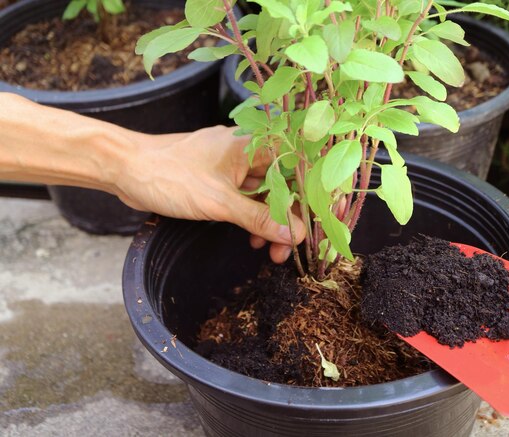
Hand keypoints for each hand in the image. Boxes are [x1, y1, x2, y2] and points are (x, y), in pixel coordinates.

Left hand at [115, 126, 305, 263]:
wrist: (126, 169)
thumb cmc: (168, 176)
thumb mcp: (218, 202)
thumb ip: (258, 218)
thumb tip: (293, 234)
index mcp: (251, 144)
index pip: (295, 169)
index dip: (308, 197)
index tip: (313, 225)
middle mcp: (246, 150)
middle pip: (282, 184)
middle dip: (287, 217)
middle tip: (286, 249)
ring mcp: (232, 165)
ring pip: (264, 194)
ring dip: (269, 221)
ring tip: (269, 250)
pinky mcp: (219, 178)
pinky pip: (246, 198)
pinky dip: (251, 217)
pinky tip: (252, 236)